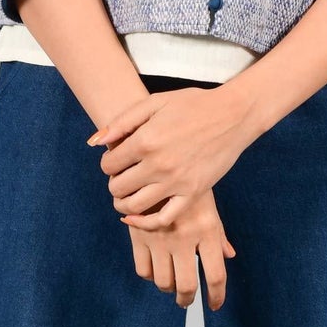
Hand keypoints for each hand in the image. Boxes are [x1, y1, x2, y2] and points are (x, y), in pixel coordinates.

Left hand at [86, 85, 250, 228]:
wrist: (233, 114)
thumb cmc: (193, 104)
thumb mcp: (154, 102)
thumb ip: (121, 122)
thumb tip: (94, 143)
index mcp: (146, 140)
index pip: (108, 165)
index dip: (107, 163)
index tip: (116, 160)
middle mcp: (158, 164)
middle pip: (118, 187)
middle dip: (114, 183)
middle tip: (122, 176)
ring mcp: (176, 182)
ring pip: (134, 207)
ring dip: (123, 204)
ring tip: (127, 195)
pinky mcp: (193, 194)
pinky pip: (163, 219)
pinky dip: (145, 223)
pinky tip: (136, 217)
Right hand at [123, 187, 235, 308]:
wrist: (155, 162)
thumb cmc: (187, 184)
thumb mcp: (208, 206)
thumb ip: (218, 234)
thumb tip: (228, 256)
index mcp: (206, 231)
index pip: (216, 275)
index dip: (216, 296)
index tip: (214, 305)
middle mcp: (184, 238)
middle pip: (187, 286)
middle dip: (187, 300)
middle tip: (186, 300)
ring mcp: (160, 238)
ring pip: (163, 281)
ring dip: (168, 288)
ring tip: (171, 284)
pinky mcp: (139, 236)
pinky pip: (143, 270)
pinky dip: (150, 276)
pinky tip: (155, 269)